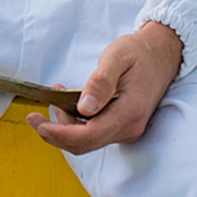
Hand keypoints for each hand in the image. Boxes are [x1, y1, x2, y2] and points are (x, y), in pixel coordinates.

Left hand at [26, 21, 182, 153]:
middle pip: (85, 144)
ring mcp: (127, 130)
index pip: (88, 136)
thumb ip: (100, 82)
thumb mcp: (117, 57)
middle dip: (55, 133)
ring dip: (65, 126)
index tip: (37, 122)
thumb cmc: (139, 53)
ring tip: (56, 98)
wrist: (162, 54)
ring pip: (87, 141)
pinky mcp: (123, 127)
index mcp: (130, 112)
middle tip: (34, 116)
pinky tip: (68, 103)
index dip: (59, 133)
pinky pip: (94, 133)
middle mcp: (130, 128)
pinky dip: (75, 123)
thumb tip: (84, 107)